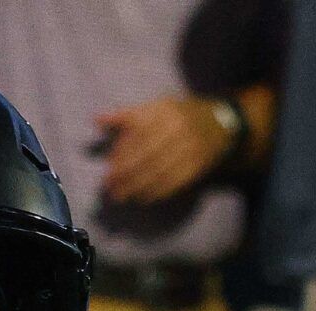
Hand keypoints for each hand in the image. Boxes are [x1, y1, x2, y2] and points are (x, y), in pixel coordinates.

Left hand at [95, 97, 231, 206]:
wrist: (219, 124)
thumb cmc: (178, 116)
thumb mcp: (155, 108)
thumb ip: (126, 116)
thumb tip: (96, 120)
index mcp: (164, 111)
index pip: (138, 135)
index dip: (121, 155)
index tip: (108, 171)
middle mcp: (178, 128)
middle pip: (147, 156)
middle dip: (126, 176)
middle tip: (110, 190)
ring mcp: (190, 147)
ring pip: (159, 171)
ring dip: (137, 188)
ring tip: (121, 197)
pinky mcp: (197, 165)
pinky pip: (174, 182)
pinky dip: (156, 193)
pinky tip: (142, 198)